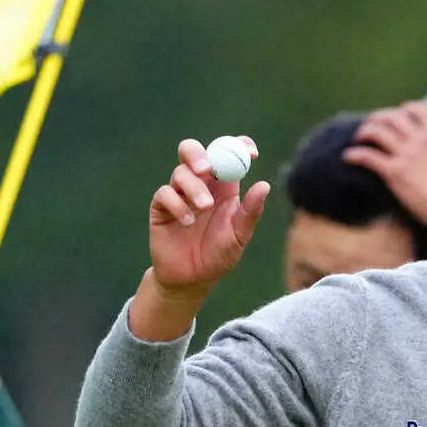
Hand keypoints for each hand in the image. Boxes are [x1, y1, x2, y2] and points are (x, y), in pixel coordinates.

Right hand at [131, 137, 270, 340]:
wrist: (191, 279)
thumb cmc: (218, 256)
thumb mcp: (239, 236)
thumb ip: (250, 212)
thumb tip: (264, 186)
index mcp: (223, 188)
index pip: (228, 156)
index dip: (238, 146)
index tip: (249, 151)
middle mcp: (200, 186)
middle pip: (194, 152)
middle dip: (199, 155)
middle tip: (207, 169)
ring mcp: (179, 194)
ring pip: (180, 172)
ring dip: (193, 188)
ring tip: (203, 208)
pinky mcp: (162, 207)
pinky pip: (165, 194)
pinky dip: (177, 204)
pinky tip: (187, 221)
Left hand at [342, 102, 426, 226]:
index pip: (418, 108)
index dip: (405, 109)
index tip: (400, 115)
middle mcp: (421, 139)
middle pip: (393, 116)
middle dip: (379, 118)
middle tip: (372, 125)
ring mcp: (406, 155)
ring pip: (378, 131)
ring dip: (365, 131)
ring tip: (358, 138)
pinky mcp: (395, 173)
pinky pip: (369, 157)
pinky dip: (356, 155)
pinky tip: (348, 157)